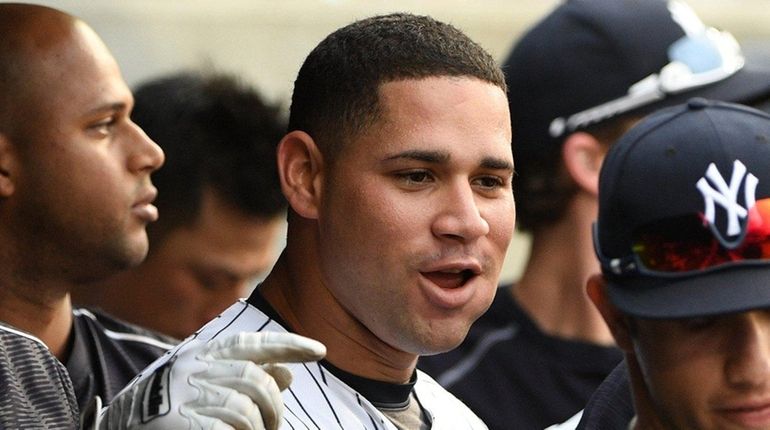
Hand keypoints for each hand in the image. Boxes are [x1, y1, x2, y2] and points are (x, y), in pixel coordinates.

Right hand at [95, 331, 325, 429]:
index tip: (319, 352)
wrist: (123, 425)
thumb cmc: (174, 404)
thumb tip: (289, 373)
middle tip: (274, 425)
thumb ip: (247, 374)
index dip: (289, 345)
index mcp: (204, 354)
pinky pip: (226, 429)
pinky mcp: (179, 423)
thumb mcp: (208, 380)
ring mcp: (185, 397)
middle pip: (255, 379)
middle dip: (274, 404)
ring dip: (260, 426)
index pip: (253, 343)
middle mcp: (194, 369)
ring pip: (244, 408)